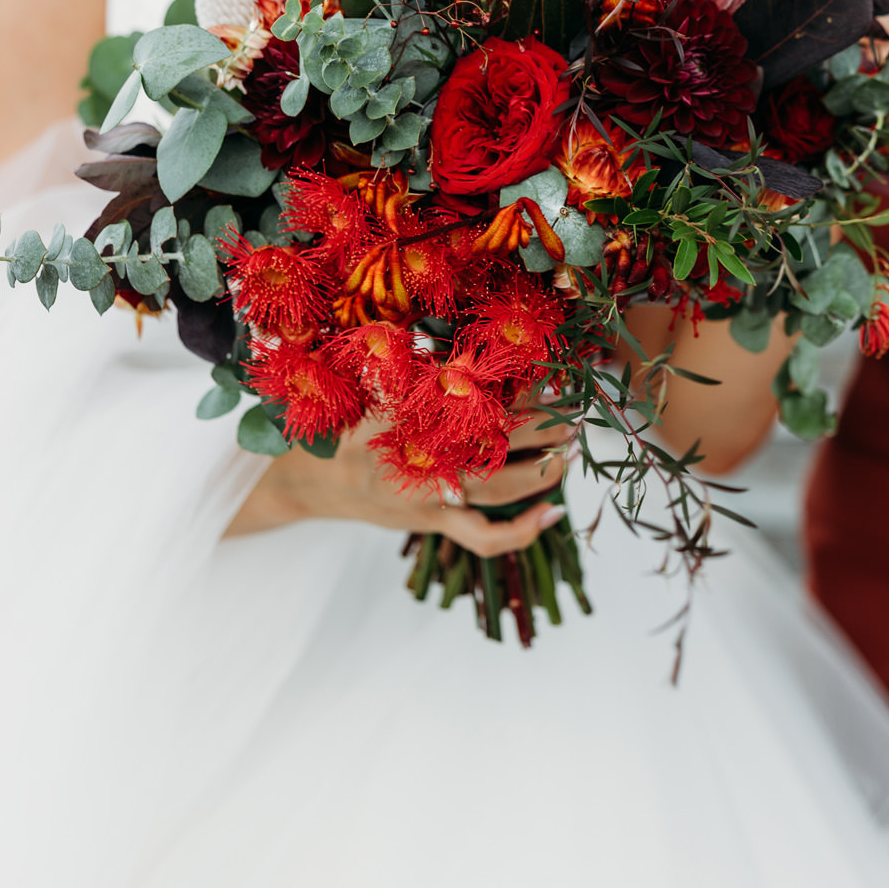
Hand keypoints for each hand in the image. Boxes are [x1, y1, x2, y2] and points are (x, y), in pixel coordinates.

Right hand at [226, 404, 570, 554]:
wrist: (313, 482)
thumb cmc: (347, 428)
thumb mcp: (374, 390)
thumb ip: (413, 370)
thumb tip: (462, 350)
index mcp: (412, 421)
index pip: (474, 403)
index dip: (515, 390)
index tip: (544, 375)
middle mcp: (426, 462)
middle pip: (498, 445)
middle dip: (543, 430)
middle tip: (575, 412)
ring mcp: (434, 498)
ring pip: (502, 491)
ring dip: (543, 470)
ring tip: (572, 450)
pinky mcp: (437, 522)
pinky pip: (487, 538)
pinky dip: (524, 530)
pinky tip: (554, 513)